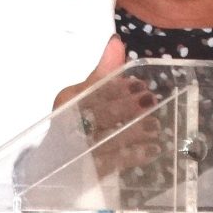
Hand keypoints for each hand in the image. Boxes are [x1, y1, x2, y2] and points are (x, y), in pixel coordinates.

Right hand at [53, 36, 162, 175]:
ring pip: (106, 138)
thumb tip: (116, 41)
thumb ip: (104, 71)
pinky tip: (152, 149)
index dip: (116, 88)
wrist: (57, 167)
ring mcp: (77, 150)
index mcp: (67, 102)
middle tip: (150, 102)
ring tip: (155, 127)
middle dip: (125, 107)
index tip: (139, 85)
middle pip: (98, 113)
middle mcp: (68, 125)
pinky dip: (134, 155)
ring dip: (133, 131)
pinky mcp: (88, 171)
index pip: (92, 92)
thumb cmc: (77, 123)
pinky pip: (112, 162)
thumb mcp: (87, 95)